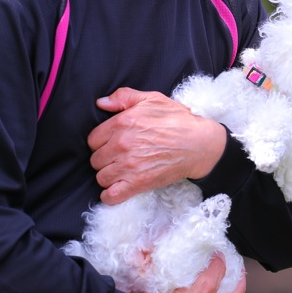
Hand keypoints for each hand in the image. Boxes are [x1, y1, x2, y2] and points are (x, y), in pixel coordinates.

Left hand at [88, 87, 227, 203]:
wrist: (199, 143)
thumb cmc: (178, 120)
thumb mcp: (153, 99)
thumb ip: (124, 97)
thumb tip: (100, 103)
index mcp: (122, 123)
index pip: (93, 139)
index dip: (102, 142)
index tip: (111, 144)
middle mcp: (122, 144)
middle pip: (95, 159)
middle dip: (105, 159)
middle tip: (118, 158)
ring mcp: (129, 165)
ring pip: (101, 177)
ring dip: (109, 176)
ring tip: (121, 172)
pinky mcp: (138, 183)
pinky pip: (111, 195)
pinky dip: (110, 195)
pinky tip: (117, 189)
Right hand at [135, 254, 246, 292]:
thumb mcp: (207, 284)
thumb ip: (217, 269)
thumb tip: (220, 258)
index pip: (240, 287)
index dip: (239, 273)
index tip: (236, 263)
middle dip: (221, 278)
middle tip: (216, 264)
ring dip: (205, 285)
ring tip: (199, 272)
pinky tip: (186, 286)